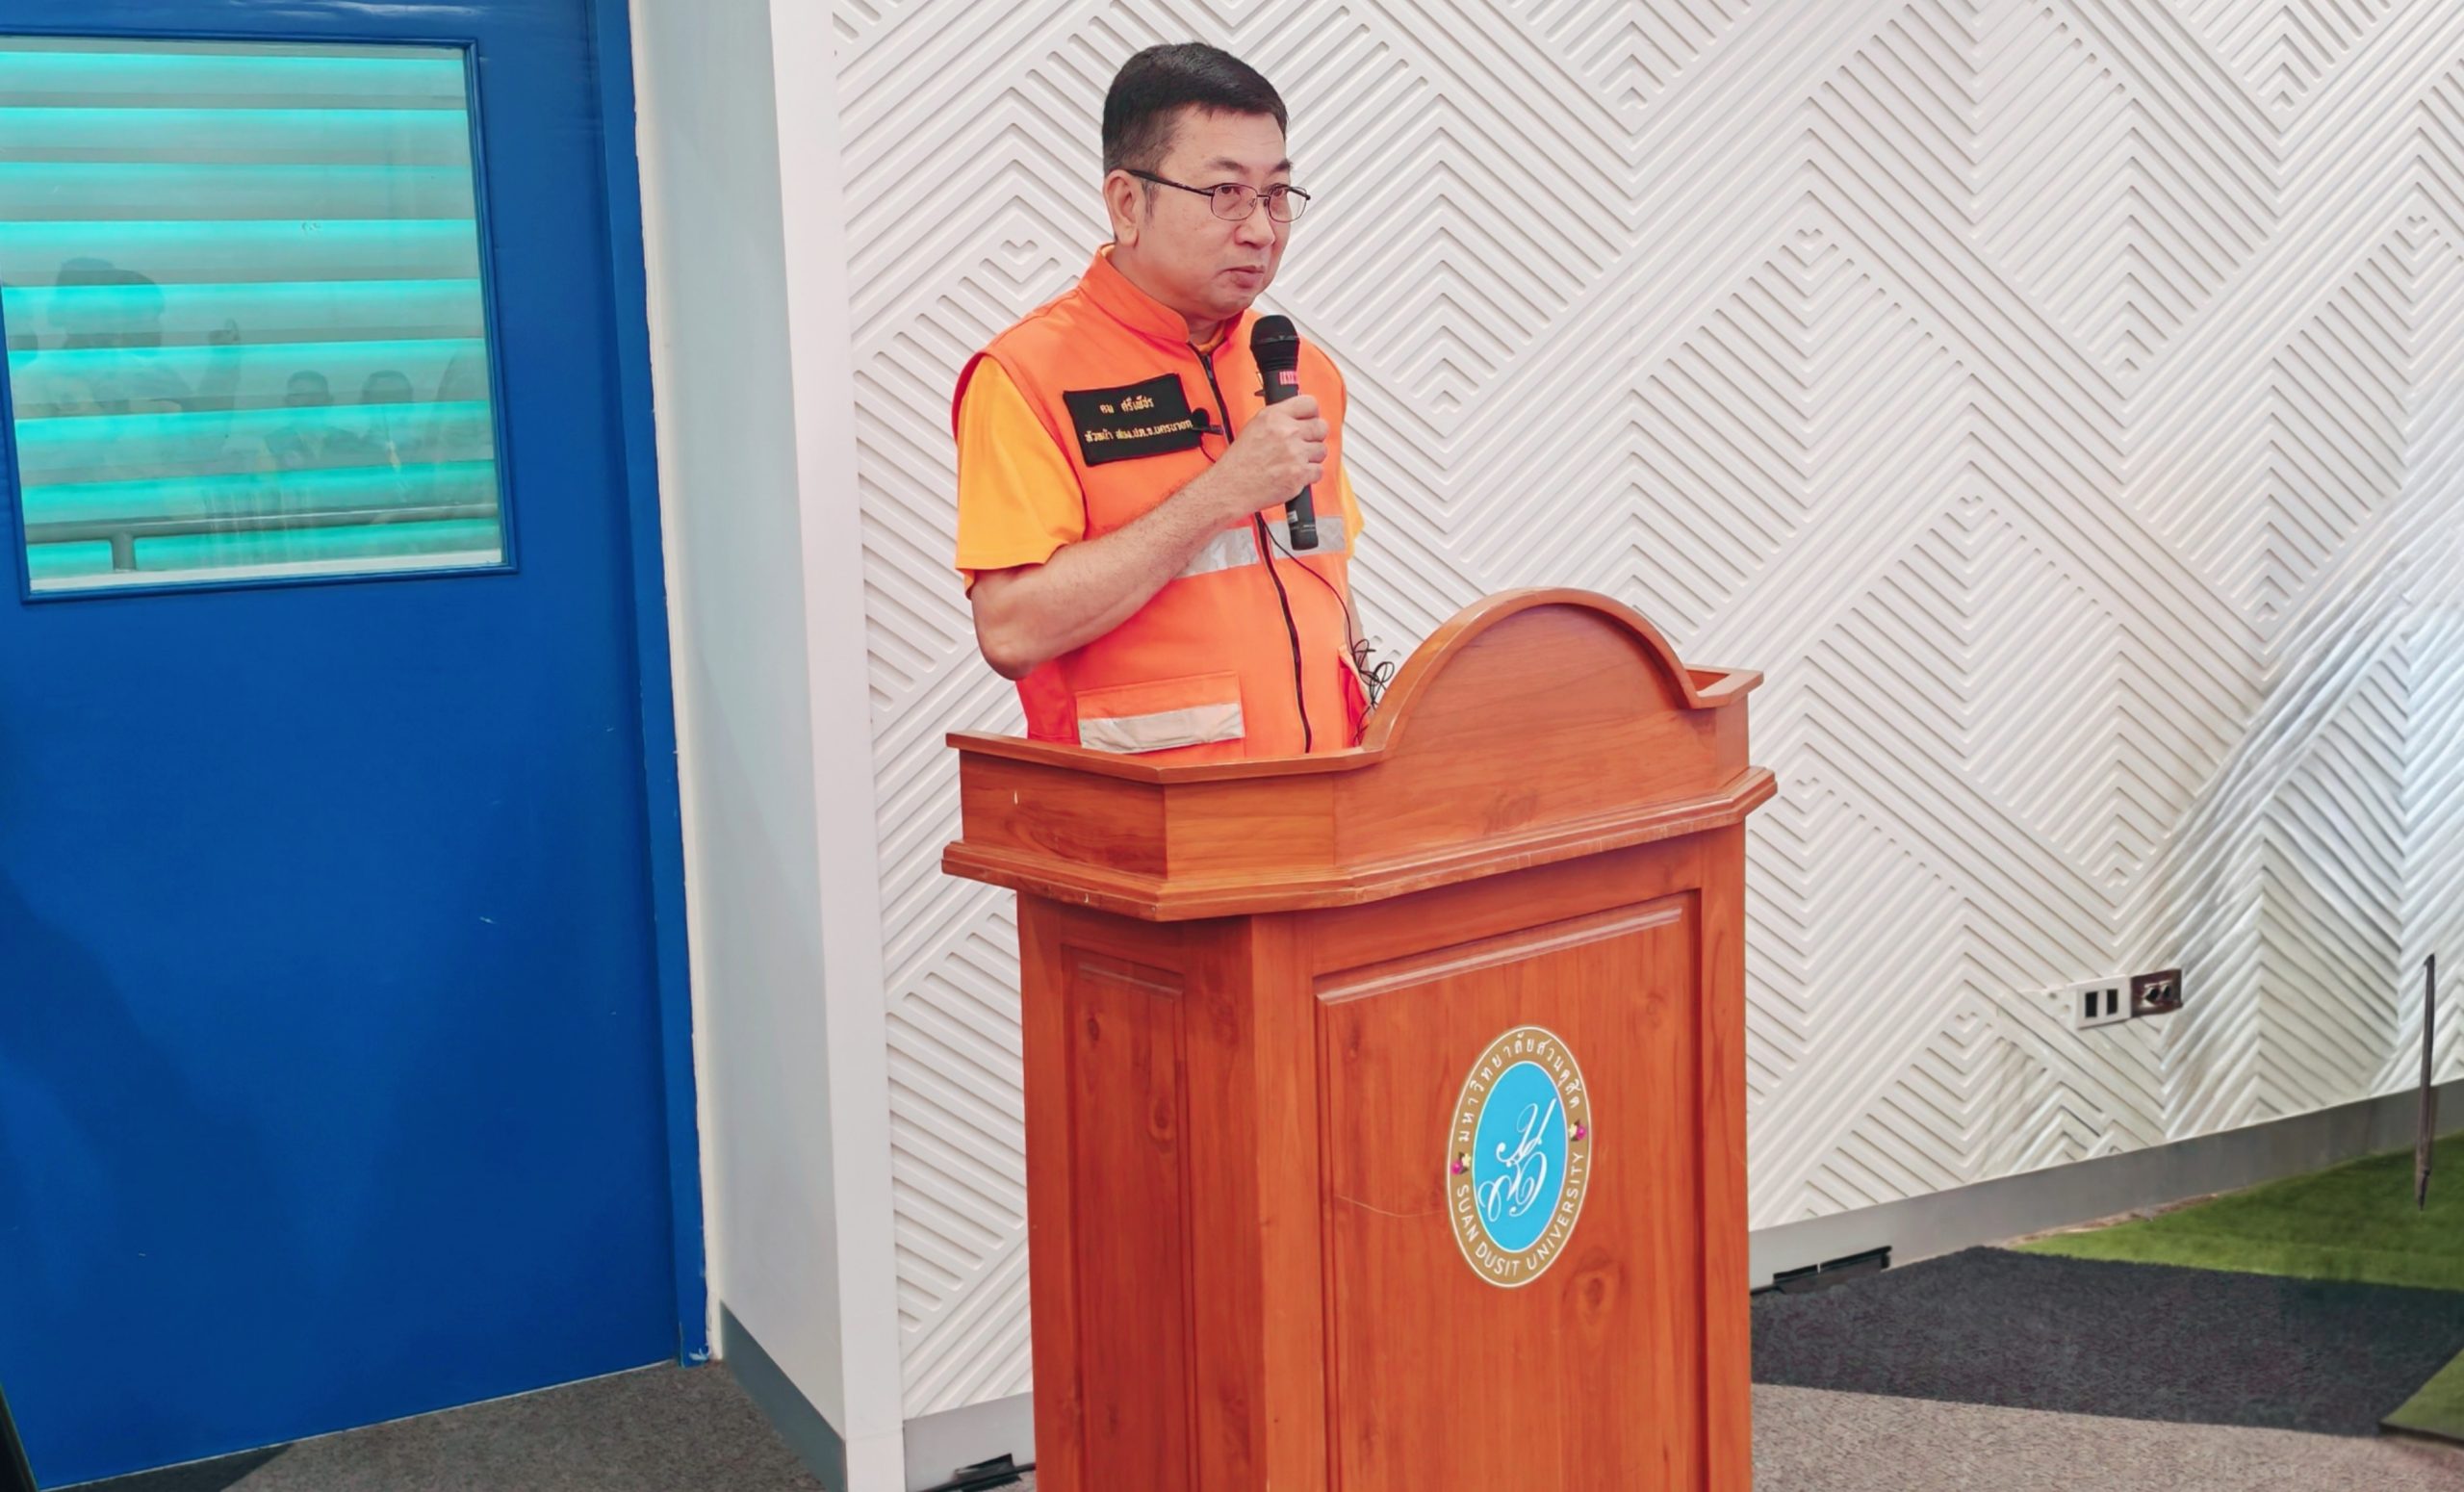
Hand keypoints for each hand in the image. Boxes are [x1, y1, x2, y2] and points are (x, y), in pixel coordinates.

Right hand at [1206, 395, 1324, 522]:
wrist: (1232, 487)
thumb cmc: (1239, 461)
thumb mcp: (1254, 427)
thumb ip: (1278, 419)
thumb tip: (1298, 417)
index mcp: (1274, 416)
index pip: (1310, 404)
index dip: (1312, 413)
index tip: (1310, 419)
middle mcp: (1286, 432)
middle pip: (1321, 427)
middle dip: (1315, 436)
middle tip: (1305, 443)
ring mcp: (1295, 454)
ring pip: (1321, 450)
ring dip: (1312, 457)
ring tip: (1295, 461)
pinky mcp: (1300, 474)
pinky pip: (1318, 471)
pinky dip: (1309, 475)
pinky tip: (1295, 473)